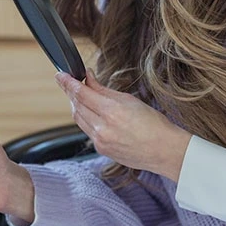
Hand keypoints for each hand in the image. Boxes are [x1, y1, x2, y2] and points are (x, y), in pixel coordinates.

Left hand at [54, 69, 190, 181]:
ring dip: (76, 106)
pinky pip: (87, 131)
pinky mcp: (101, 149)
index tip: (60, 75)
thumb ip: (104, 89)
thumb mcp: (129, 100)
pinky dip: (86, 119)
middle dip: (70, 92)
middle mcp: (103, 128)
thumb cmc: (153, 124)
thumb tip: (88, 78)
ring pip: (79, 119)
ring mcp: (100, 141)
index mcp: (112, 111)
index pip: (82, 93)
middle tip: (68, 82)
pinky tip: (92, 113)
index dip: (68, 83)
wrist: (164, 151)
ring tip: (80, 96)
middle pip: (76, 106)